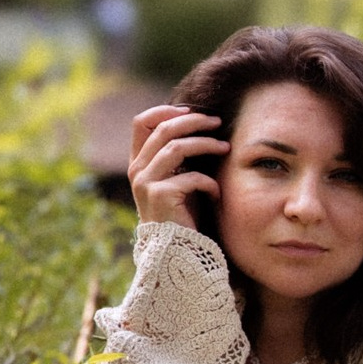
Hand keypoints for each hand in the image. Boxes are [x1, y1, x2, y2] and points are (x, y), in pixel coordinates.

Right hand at [128, 103, 226, 226]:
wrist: (175, 252)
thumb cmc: (181, 215)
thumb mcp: (176, 180)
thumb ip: (177, 157)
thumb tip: (197, 124)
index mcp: (138, 164)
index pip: (141, 123)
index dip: (165, 111)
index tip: (190, 110)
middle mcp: (137, 171)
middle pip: (163, 130)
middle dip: (194, 122)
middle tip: (217, 123)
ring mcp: (146, 184)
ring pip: (177, 147)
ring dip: (206, 144)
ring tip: (225, 147)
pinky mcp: (161, 196)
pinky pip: (191, 177)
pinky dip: (209, 182)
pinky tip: (217, 193)